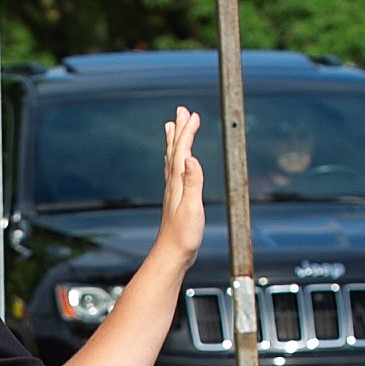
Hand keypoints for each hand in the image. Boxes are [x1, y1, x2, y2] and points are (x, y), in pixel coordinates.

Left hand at [149, 107, 206, 271]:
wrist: (172, 255)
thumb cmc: (183, 236)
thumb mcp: (192, 208)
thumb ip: (192, 182)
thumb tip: (190, 158)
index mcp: (178, 183)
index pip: (182, 151)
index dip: (187, 132)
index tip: (192, 114)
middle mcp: (173, 184)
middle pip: (175, 150)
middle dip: (180, 129)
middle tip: (181, 110)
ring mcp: (173, 191)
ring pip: (172, 159)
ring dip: (174, 141)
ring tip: (172, 126)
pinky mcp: (175, 200)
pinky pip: (174, 172)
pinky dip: (174, 160)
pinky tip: (174, 161)